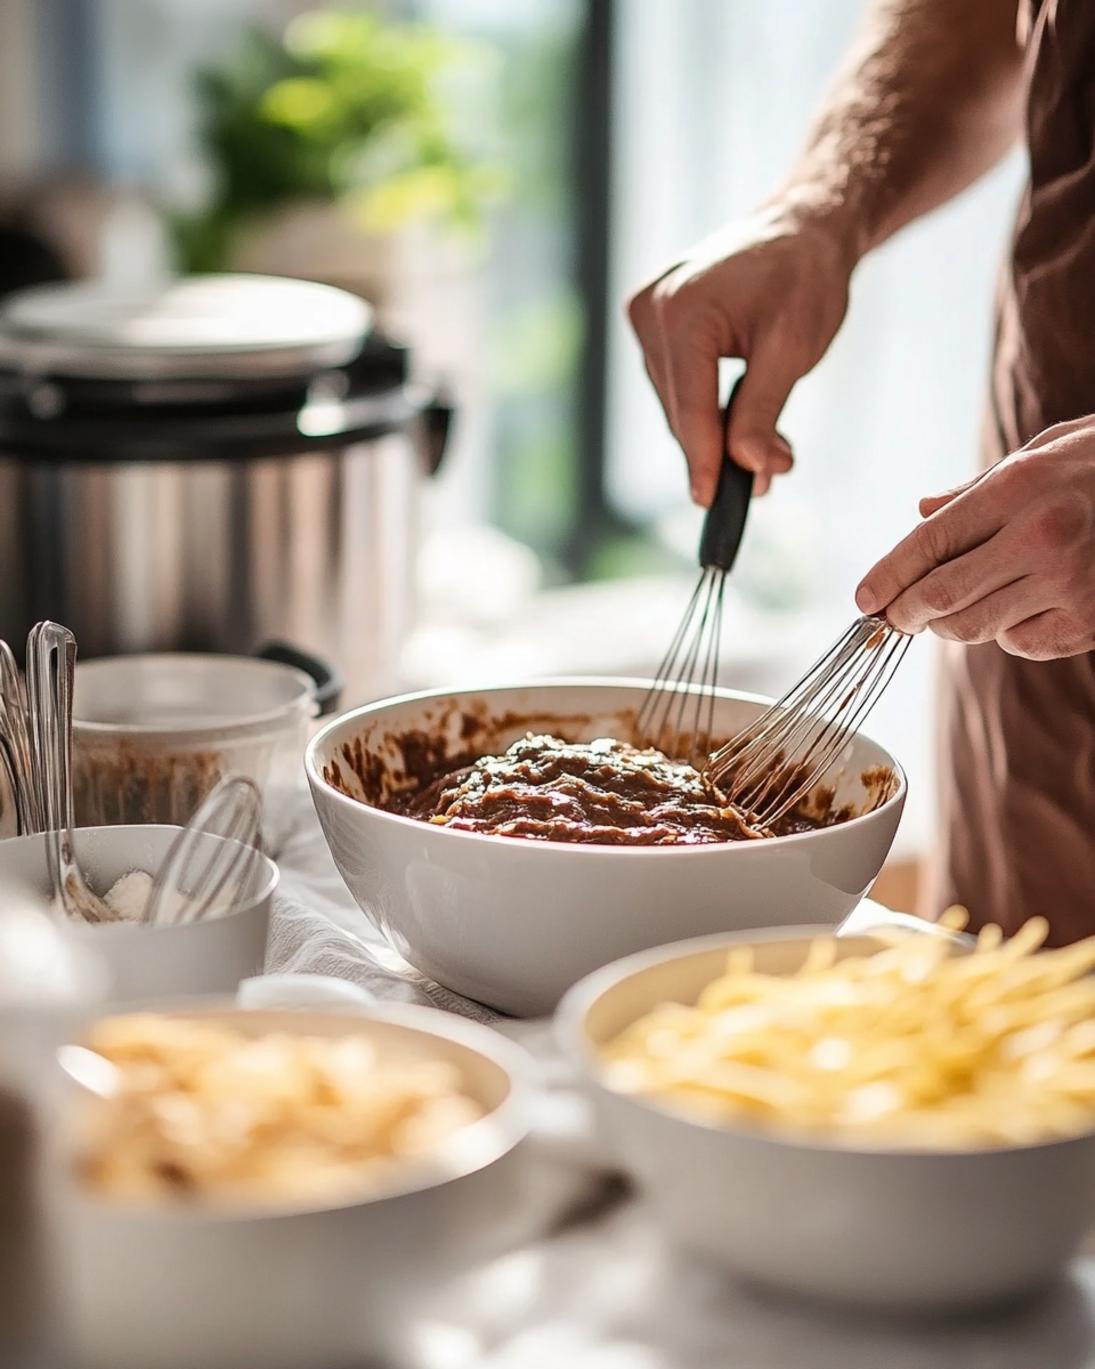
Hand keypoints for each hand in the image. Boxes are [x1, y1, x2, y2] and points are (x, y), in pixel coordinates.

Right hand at [626, 204, 853, 503]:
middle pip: (680, 410)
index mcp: (684, 311)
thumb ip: (763, 412)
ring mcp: (646, 314)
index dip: (703, 461)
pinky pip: (675, 383)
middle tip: (771, 475)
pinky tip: (738, 421)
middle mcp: (652, 310)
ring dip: (715, 432)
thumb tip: (750, 468)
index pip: (689, 406)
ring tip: (767, 450)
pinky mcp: (651, 321)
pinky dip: (706, 408)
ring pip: (676, 403)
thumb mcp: (793, 350)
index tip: (709, 504)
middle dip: (721, 449)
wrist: (800, 227)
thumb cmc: (804, 277)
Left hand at [856, 416, 1094, 659]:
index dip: (887, 577)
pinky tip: (1017, 610)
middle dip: (906, 613)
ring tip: (949, 613)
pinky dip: (1006, 635)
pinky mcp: (1091, 621)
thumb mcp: (1041, 453)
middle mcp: (1041, 538)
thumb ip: (976, 491)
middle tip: (894, 617)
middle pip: (943, 597)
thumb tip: (922, 513)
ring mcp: (1070, 584)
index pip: (928, 543)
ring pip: (977, 628)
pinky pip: (1022, 644)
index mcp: (1018, 489)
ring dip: (950, 627)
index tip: (863, 600)